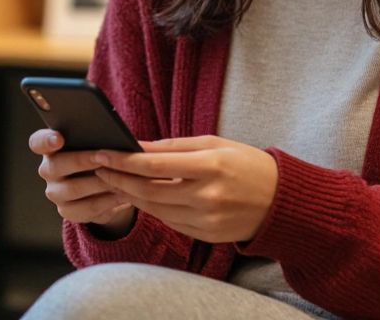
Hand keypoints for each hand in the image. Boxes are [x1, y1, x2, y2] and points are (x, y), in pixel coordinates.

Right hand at [29, 129, 135, 233]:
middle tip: (102, 158)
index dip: (46, 140)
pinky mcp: (67, 211)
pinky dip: (106, 201)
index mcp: (50, 147)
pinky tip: (122, 195)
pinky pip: (87, 208)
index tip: (59, 138)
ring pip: (73, 189)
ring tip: (119, 177)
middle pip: (56, 166)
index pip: (38, 142)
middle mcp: (48, 170)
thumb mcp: (95, 144)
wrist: (104, 186)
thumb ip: (94, 137)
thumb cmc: (99, 156)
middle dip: (82, 161)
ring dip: (98, 183)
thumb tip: (108, 135)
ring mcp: (55, 192)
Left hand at [93, 135, 277, 243]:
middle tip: (99, 169)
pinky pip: (170, 222)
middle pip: (149, 190)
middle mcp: (208, 196)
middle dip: (119, 179)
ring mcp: (207, 219)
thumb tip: (137, 145)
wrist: (281, 201)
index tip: (102, 153)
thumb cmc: (247, 164)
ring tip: (114, 181)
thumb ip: (174, 146)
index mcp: (211, 166)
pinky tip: (139, 197)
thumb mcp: (214, 144)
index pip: (155, 165)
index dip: (124, 160)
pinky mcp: (207, 235)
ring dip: (130, 195)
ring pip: (155, 209)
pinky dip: (152, 209)